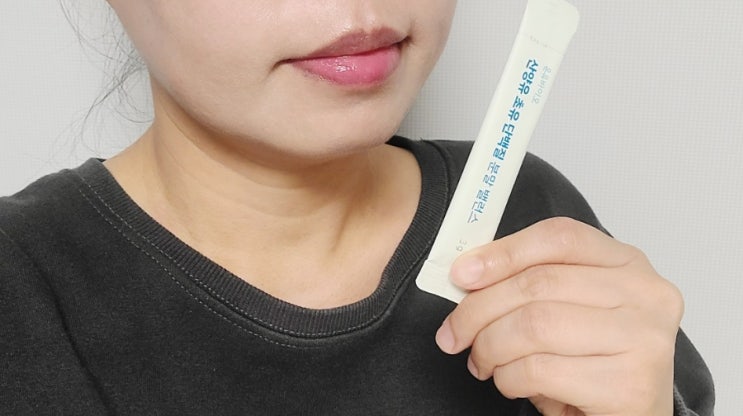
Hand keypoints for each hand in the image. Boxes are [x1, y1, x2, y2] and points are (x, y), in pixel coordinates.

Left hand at [434, 217, 682, 415]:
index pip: (559, 237)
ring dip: (490, 347)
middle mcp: (645, 294)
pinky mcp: (630, 386)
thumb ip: (533, 284)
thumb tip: (469, 275)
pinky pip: (539, 370)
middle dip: (479, 310)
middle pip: (539, 283)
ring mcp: (643, 339)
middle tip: (454, 332)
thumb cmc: (594, 364)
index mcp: (628, 264)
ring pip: (534, 325)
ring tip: (483, 361)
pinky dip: (508, 378)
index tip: (462, 274)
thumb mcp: (569, 310)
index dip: (502, 252)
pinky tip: (512, 383)